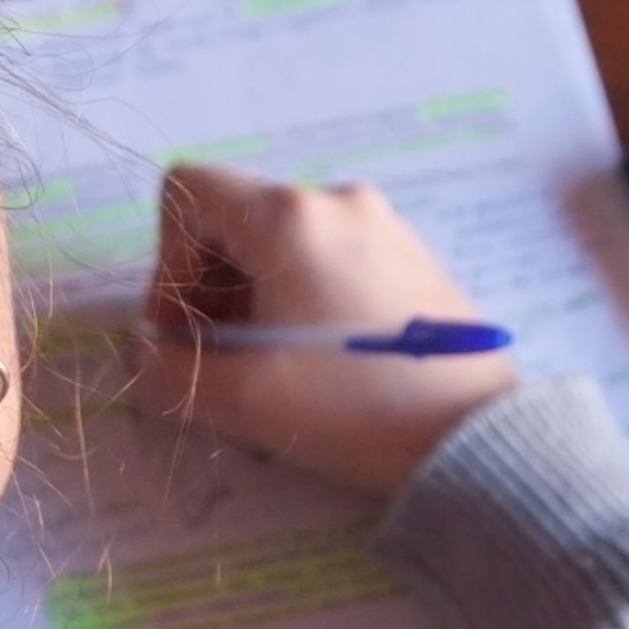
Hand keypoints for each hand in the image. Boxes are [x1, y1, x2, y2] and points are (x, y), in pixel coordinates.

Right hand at [137, 166, 516, 497]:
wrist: (476, 437)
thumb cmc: (353, 409)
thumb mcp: (242, 401)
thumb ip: (170, 371)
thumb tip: (152, 354)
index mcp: (289, 216)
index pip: (188, 192)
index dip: (165, 260)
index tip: (183, 329)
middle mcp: (336, 201)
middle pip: (234, 218)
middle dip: (206, 286)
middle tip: (216, 359)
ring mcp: (382, 224)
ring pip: (281, 242)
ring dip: (251, 297)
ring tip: (267, 370)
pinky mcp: (410, 257)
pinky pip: (328, 259)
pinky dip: (299, 299)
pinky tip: (317, 363)